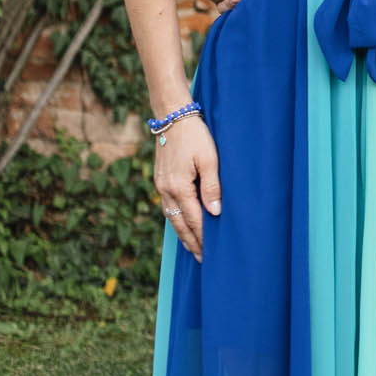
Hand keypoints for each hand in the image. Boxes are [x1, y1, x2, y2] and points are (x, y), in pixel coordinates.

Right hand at [154, 116, 221, 261]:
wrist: (172, 116)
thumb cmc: (196, 135)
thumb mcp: (210, 159)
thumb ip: (212, 187)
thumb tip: (215, 213)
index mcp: (179, 187)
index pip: (194, 219)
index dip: (203, 237)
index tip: (211, 253)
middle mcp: (166, 190)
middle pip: (179, 223)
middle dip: (191, 242)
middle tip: (202, 259)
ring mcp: (161, 186)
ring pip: (171, 217)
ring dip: (183, 233)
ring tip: (193, 248)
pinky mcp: (160, 180)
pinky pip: (167, 206)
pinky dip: (176, 219)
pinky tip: (182, 224)